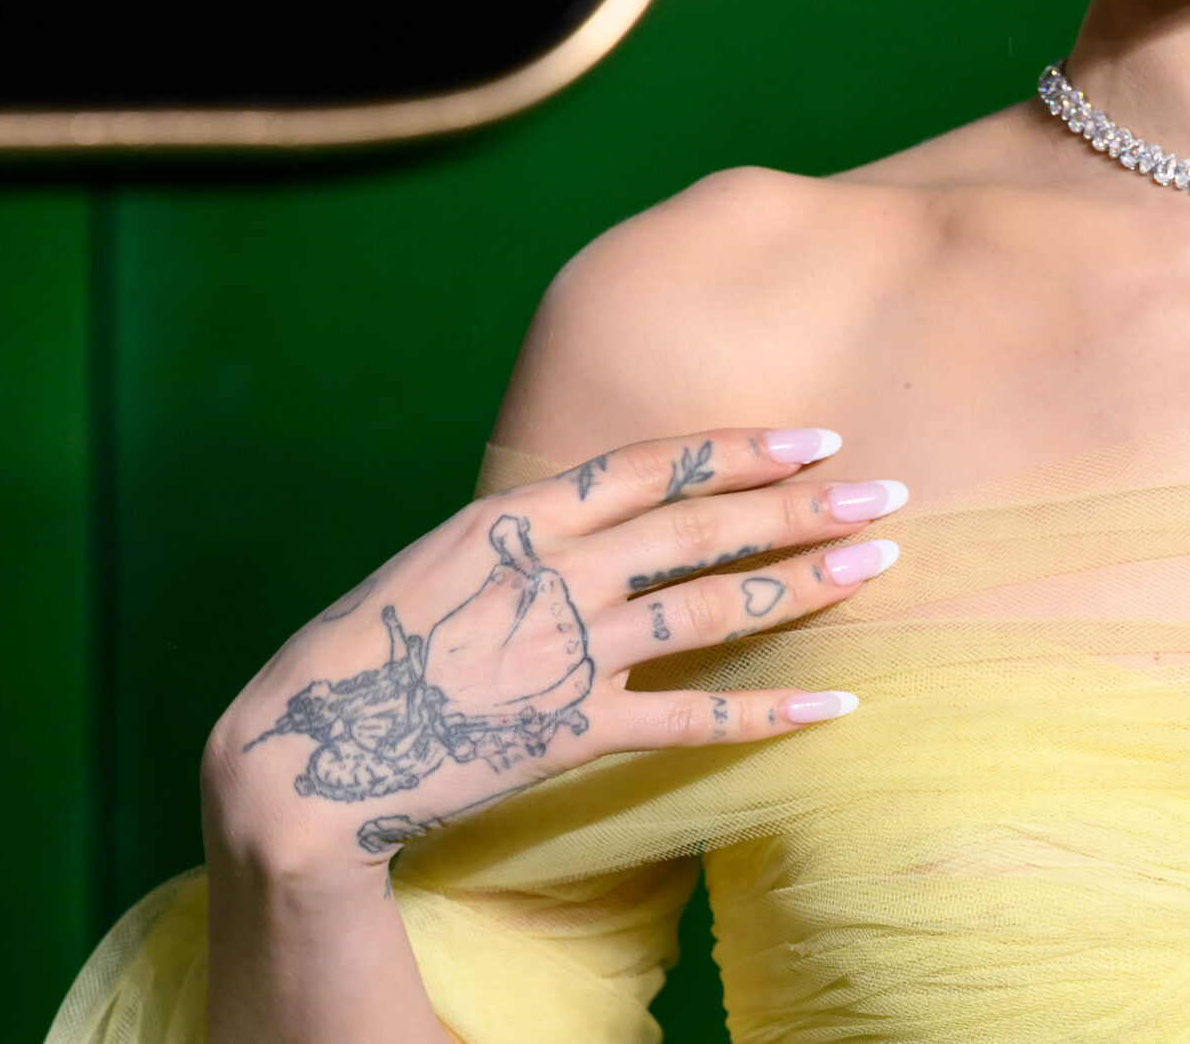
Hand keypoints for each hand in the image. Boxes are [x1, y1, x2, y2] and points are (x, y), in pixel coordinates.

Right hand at [206, 428, 904, 881]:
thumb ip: (536, 529)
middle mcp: (549, 576)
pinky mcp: (569, 732)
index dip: (738, 449)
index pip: (650, 466)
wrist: (302, 754)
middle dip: (801, 507)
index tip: (814, 435)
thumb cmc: (374, 646)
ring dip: (804, 586)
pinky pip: (690, 720)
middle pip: (700, 530)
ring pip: (710, 609)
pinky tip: (834, 703)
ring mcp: (562, 654)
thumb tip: (616, 499)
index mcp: (517, 519)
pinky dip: (767, 712)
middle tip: (887, 492)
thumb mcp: (447, 558)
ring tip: (880, 565)